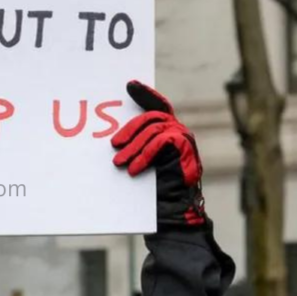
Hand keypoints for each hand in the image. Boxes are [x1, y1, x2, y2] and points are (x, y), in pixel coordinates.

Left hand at [111, 81, 206, 227]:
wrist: (172, 210)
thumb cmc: (154, 190)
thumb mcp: (141, 162)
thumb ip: (135, 146)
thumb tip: (112, 139)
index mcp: (168, 132)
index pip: (157, 106)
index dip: (145, 94)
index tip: (129, 84)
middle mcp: (178, 132)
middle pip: (152, 117)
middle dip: (129, 129)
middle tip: (113, 145)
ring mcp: (183, 138)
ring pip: (153, 129)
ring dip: (133, 146)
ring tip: (119, 162)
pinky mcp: (184, 147)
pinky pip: (160, 141)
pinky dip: (145, 154)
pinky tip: (133, 168)